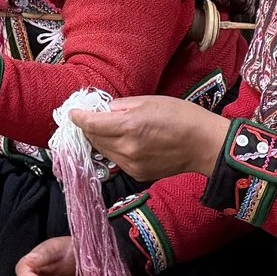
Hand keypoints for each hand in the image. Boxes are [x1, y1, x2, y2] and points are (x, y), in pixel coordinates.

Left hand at [73, 94, 229, 181]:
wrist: (204, 145)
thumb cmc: (182, 117)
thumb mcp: (150, 101)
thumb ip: (122, 106)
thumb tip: (105, 110)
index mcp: (129, 126)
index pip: (92, 124)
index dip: (79, 118)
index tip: (72, 113)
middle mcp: (127, 148)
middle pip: (95, 139)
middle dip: (88, 128)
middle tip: (88, 117)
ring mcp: (131, 164)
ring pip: (103, 151)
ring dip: (100, 140)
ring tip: (103, 128)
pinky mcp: (137, 174)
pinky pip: (116, 160)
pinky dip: (113, 150)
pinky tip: (121, 141)